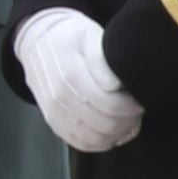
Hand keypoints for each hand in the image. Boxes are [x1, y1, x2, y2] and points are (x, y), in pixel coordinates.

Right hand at [17, 7, 142, 155]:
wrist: (37, 41)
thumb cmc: (70, 37)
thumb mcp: (89, 35)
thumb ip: (101, 59)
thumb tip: (113, 86)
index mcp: (70, 75)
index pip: (111, 105)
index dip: (133, 107)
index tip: (140, 97)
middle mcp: (58, 97)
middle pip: (106, 125)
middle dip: (128, 120)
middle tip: (136, 108)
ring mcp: (54, 112)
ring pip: (95, 139)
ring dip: (116, 133)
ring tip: (124, 118)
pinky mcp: (53, 122)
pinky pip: (81, 143)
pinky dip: (100, 142)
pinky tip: (109, 129)